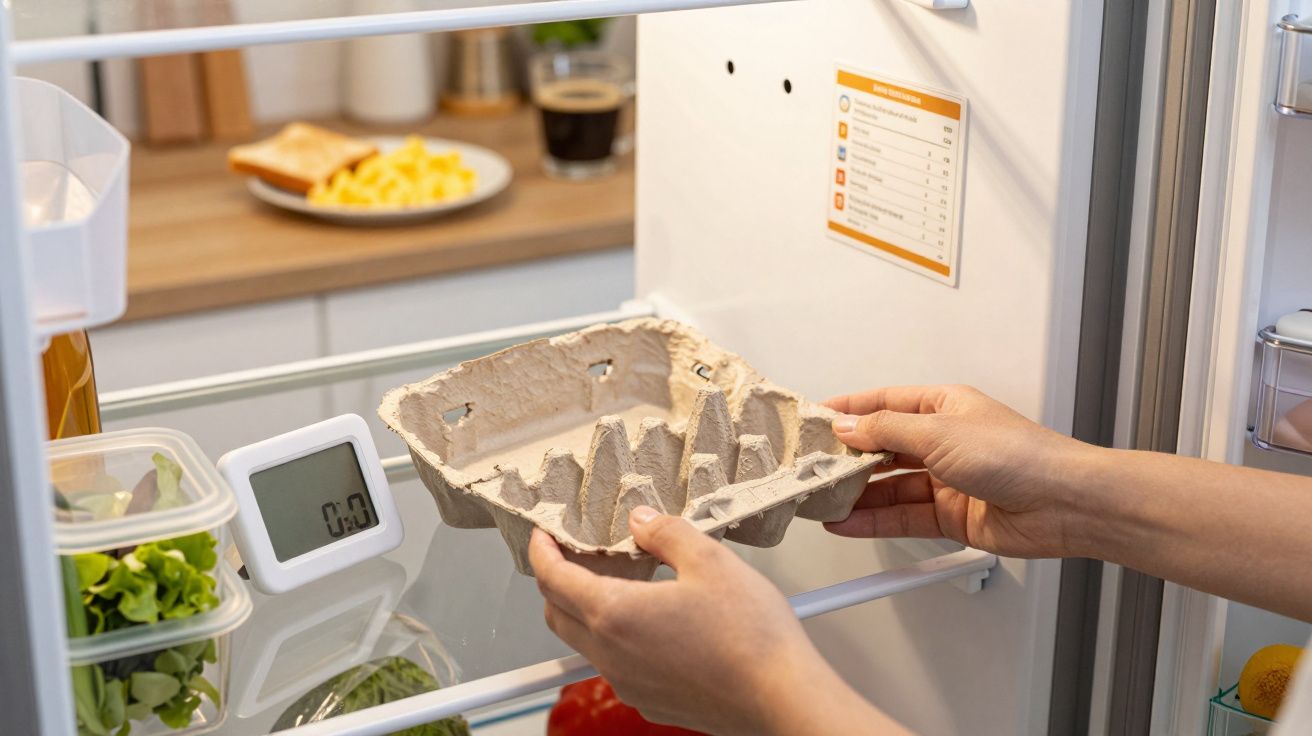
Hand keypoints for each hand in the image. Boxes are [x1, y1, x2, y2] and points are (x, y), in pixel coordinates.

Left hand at [529, 509, 901, 735]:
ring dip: (589, 610)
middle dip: (558, 581)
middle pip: (558, 615)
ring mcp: (629, 684)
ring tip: (624, 582)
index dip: (542, 552)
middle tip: (578, 555)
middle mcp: (612, 656)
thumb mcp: (710, 560)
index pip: (553, 579)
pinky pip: (616, 665)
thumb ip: (666, 534)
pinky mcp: (651, 701)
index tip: (543, 536)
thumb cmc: (751, 638)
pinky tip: (655, 620)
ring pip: (586, 642)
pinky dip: (617, 638)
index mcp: (615, 615)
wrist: (782, 699)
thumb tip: (641, 521)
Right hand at [824, 385, 1099, 557]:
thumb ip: (886, 430)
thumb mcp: (940, 432)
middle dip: (848, 458)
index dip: (849, 410)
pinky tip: (848, 521)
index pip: (885, 403)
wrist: (1063, 503)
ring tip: (823, 498)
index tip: (815, 418)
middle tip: (812, 466)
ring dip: (857, 493)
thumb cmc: (1020, 455)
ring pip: (889, 486)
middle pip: (883, 447)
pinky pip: (902, 516)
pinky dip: (873, 520)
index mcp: (944, 407)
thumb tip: (849, 425)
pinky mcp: (951, 516)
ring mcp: (947, 480)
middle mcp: (944, 441)